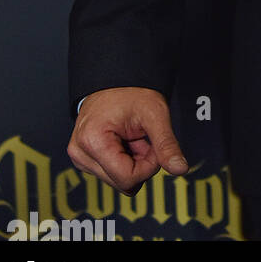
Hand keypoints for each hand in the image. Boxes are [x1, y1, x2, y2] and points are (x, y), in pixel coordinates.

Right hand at [67, 87, 187, 194]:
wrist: (117, 79)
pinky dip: (124, 160)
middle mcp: (80, 153)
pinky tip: (125, 140)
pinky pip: (111, 173)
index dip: (149, 165)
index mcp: (93, 141)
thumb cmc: (133, 91)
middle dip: (141, 163)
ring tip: (133, 136)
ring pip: (117, 181)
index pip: (127, 178)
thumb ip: (167, 144)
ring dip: (133, 162)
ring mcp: (80, 157)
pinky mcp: (84, 159)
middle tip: (143, 137)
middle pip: (122, 182)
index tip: (153, 144)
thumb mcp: (155, 114)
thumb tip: (180, 169)